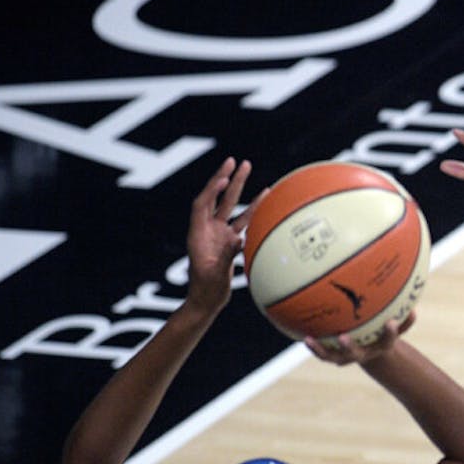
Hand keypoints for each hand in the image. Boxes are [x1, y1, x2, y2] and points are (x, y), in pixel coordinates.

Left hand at [185, 157, 261, 314]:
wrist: (206, 302)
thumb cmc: (206, 290)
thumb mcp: (215, 274)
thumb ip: (226, 255)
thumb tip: (237, 238)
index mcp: (198, 235)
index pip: (203, 205)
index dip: (212, 191)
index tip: (224, 178)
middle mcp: (208, 230)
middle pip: (218, 199)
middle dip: (226, 179)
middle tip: (236, 161)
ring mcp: (219, 235)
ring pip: (231, 207)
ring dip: (240, 189)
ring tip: (249, 168)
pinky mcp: (229, 242)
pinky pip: (243, 221)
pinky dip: (253, 209)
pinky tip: (265, 198)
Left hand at [305, 314, 415, 363]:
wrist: (369, 350)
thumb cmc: (382, 332)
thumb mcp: (396, 325)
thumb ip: (405, 319)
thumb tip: (414, 307)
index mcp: (379, 347)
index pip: (387, 341)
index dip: (391, 333)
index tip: (391, 322)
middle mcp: (361, 354)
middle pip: (355, 354)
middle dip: (349, 346)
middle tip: (343, 337)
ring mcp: (344, 357)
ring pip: (331, 356)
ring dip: (320, 350)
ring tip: (310, 339)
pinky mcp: (331, 355)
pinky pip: (321, 351)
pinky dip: (311, 344)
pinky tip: (302, 333)